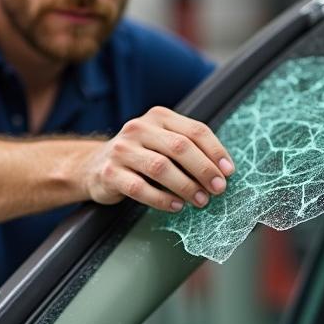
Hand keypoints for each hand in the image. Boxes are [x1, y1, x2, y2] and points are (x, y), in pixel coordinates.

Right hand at [82, 106, 234, 211]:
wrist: (94, 166)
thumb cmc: (139, 157)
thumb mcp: (162, 143)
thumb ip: (188, 150)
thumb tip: (222, 172)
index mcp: (159, 117)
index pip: (195, 130)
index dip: (216, 151)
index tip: (229, 172)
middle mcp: (139, 128)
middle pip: (180, 147)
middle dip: (204, 170)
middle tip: (218, 189)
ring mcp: (122, 150)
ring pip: (160, 167)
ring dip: (186, 187)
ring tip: (201, 201)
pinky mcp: (110, 173)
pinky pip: (139, 188)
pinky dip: (161, 199)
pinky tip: (176, 206)